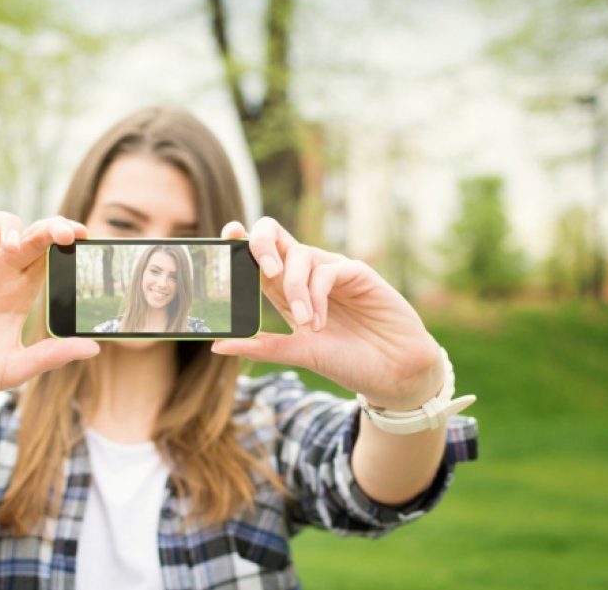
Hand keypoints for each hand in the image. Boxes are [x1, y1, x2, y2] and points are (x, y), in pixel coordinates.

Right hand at [0, 210, 98, 411]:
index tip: (82, 236)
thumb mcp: (12, 370)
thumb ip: (50, 356)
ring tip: (12, 244)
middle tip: (64, 234)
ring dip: (5, 223)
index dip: (64, 239)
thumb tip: (94, 348)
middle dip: (47, 226)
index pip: (47, 255)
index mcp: (18, 293)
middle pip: (26, 234)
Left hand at [212, 218, 442, 409]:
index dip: (241, 242)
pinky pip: (328, 270)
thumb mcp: (297, 354)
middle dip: (261, 243)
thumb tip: (216, 345)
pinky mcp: (358, 273)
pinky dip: (317, 295)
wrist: (391, 373)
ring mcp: (332, 271)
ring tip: (306, 324)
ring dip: (296, 289)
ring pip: (300, 255)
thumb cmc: (346, 361)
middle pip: (276, 236)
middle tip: (262, 271)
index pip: (258, 256)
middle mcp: (307, 274)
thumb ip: (260, 347)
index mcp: (286, 290)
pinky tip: (321, 322)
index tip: (227, 234)